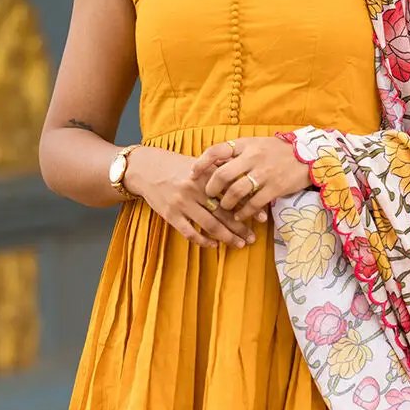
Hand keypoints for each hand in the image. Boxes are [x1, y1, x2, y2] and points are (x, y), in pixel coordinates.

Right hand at [125, 146, 255, 248]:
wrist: (146, 169)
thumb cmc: (176, 166)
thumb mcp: (199, 164)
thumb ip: (219, 172)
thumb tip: (246, 183)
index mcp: (205, 175)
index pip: (232, 193)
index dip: (248, 206)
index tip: (263, 217)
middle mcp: (194, 189)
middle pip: (223, 212)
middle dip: (240, 227)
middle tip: (252, 237)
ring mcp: (181, 203)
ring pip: (209, 224)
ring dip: (226, 236)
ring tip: (239, 244)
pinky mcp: (170, 215)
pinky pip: (190, 232)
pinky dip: (203, 240)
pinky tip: (213, 245)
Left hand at [190, 135, 308, 223]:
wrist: (308, 156)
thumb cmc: (278, 151)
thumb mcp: (256, 144)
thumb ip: (237, 153)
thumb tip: (213, 164)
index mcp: (245, 144)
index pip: (216, 150)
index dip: (201, 163)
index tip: (192, 174)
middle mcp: (252, 157)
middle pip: (222, 175)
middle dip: (211, 188)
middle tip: (209, 195)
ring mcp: (264, 173)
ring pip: (235, 192)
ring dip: (226, 203)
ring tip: (224, 207)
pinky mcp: (275, 188)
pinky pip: (253, 204)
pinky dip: (243, 212)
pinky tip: (239, 215)